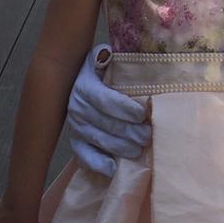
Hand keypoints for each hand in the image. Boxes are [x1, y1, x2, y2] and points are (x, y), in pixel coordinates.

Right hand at [67, 46, 149, 176]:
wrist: (78, 81)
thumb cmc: (102, 71)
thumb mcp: (104, 59)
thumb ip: (109, 57)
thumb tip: (110, 54)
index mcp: (85, 86)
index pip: (105, 100)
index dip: (124, 108)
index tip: (143, 114)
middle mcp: (76, 107)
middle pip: (106, 124)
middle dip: (130, 132)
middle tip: (148, 136)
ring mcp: (75, 127)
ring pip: (99, 140)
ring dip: (120, 148)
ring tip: (139, 150)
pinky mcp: (76, 142)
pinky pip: (84, 156)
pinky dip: (98, 164)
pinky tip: (114, 168)